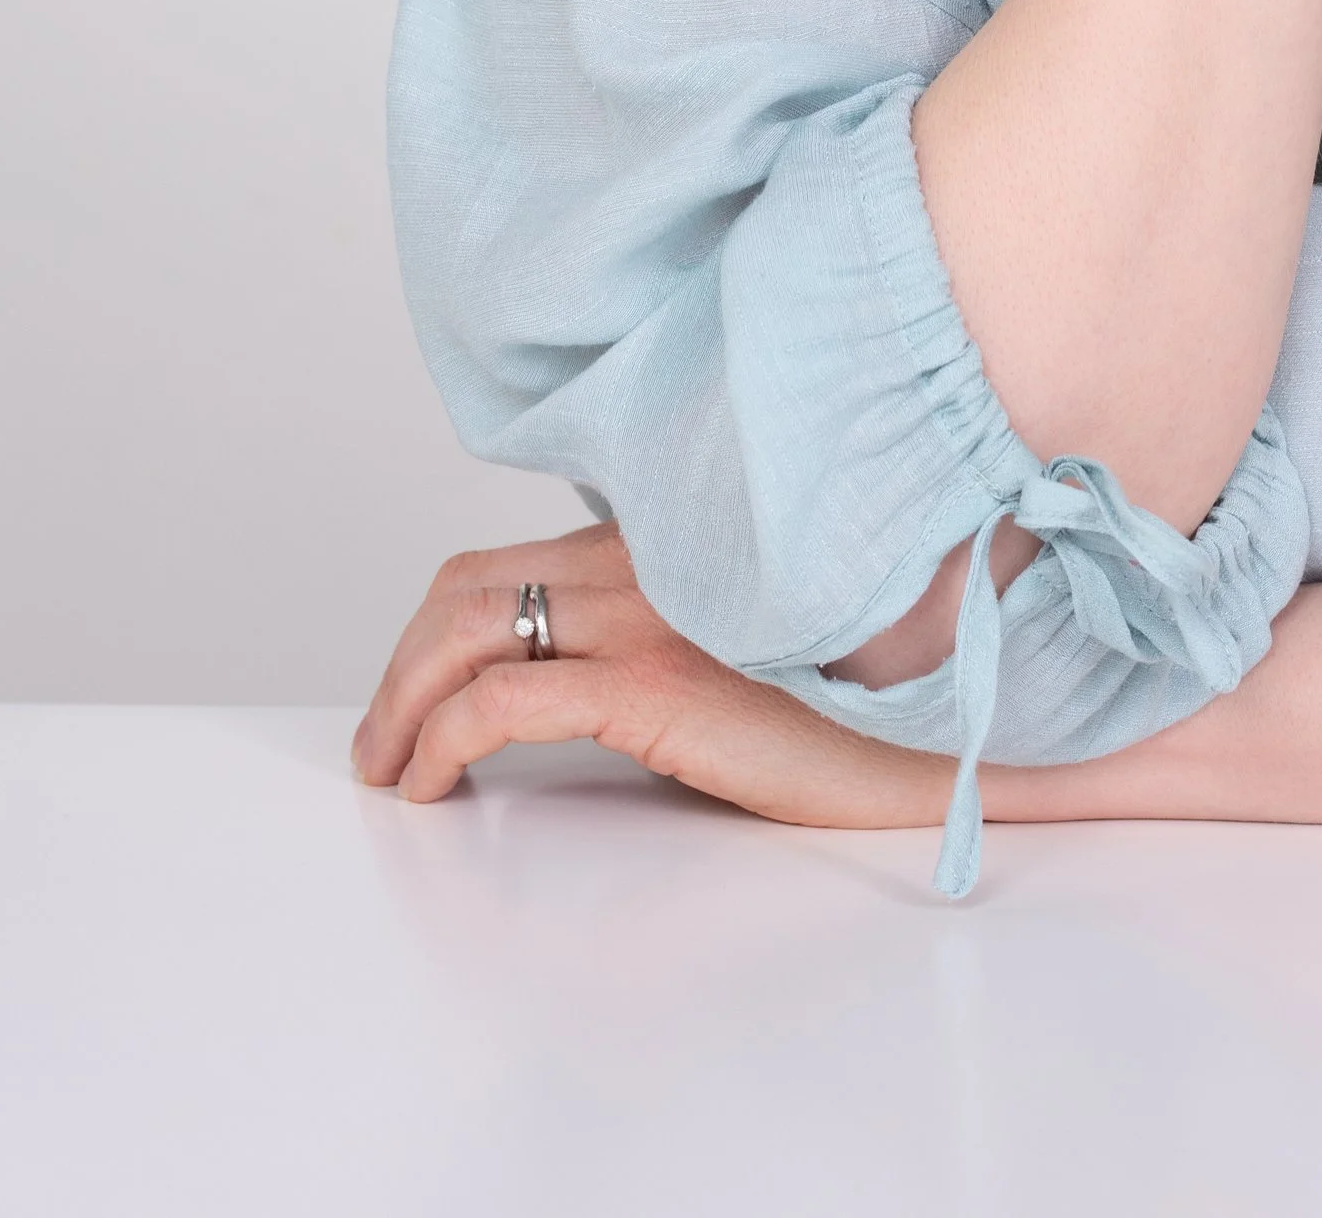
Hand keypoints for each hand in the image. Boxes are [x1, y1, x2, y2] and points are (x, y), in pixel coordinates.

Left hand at [351, 521, 946, 829]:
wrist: (940, 729)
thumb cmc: (851, 701)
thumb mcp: (739, 646)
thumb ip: (660, 633)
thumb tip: (568, 690)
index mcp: (665, 539)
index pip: (509, 557)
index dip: (437, 627)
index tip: (411, 695)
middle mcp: (648, 555)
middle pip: (467, 585)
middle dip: (400, 666)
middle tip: (380, 740)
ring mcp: (650, 610)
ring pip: (467, 629)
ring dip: (402, 704)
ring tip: (392, 769)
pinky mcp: (655, 679)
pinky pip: (503, 700)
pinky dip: (441, 740)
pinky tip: (436, 783)